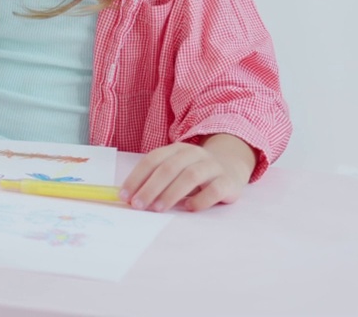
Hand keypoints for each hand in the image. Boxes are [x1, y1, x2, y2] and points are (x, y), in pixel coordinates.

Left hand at [120, 134, 255, 211]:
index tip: (125, 195)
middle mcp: (194, 154)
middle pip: (169, 168)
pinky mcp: (229, 182)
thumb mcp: (175, 168)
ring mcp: (213, 166)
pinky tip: (188, 208)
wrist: (231, 165)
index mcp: (177, 149)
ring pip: (190, 176)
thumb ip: (155, 179)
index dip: (137, 177)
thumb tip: (130, 197)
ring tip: (157, 209)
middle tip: (138, 205)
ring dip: (171, 193)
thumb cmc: (195, 171)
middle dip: (150, 188)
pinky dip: (200, 200)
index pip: (152, 160)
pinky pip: (214, 190)